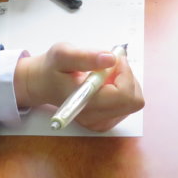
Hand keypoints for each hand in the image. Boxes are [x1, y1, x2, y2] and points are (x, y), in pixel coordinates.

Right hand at [14, 43, 143, 131]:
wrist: (43, 83)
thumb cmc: (52, 68)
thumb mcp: (63, 54)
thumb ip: (86, 56)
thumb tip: (111, 58)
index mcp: (88, 104)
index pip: (126, 96)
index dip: (125, 74)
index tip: (112, 59)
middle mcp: (96, 119)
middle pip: (134, 101)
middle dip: (126, 78)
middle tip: (107, 66)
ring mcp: (101, 123)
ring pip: (133, 101)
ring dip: (123, 82)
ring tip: (101, 74)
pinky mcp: (105, 121)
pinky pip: (127, 104)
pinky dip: (120, 90)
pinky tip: (103, 84)